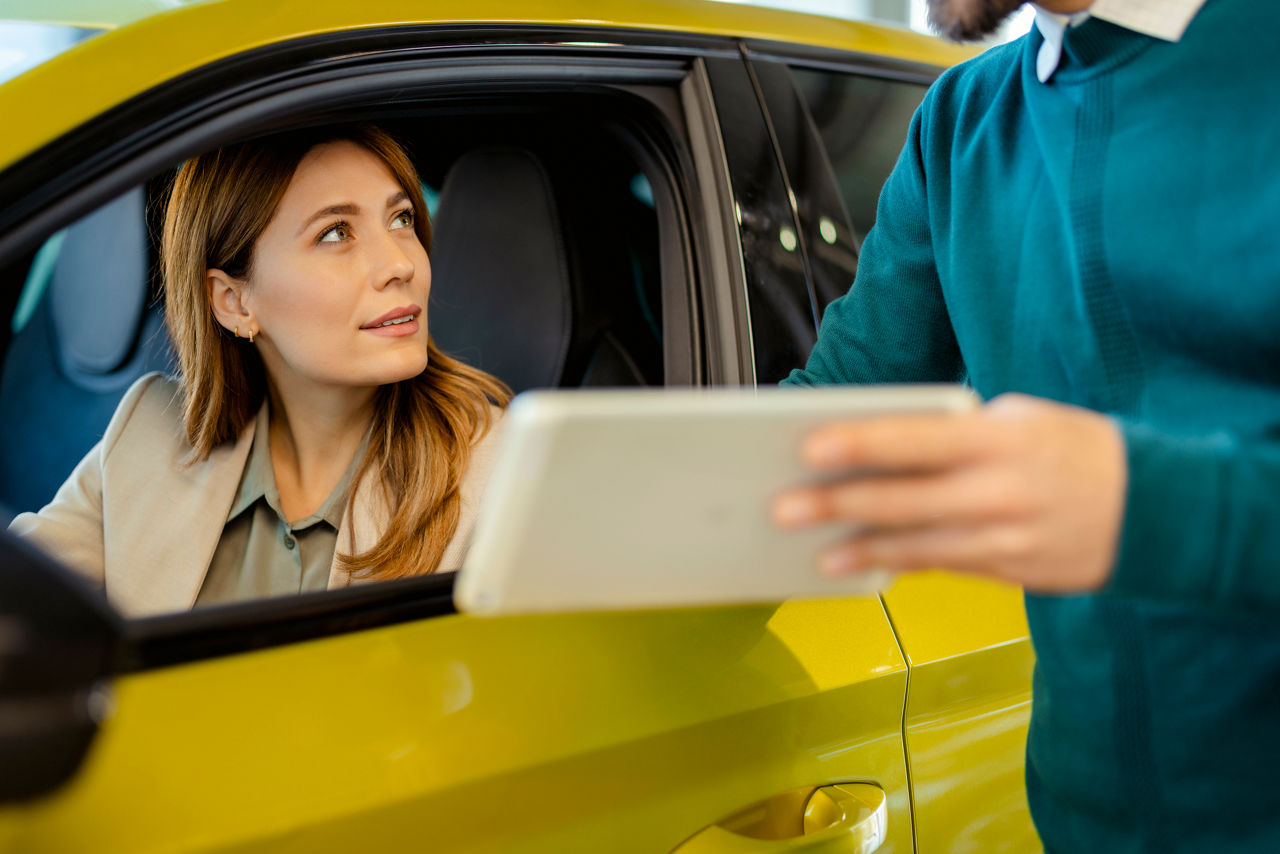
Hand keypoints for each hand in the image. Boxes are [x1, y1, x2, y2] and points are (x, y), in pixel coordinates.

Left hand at [770, 393, 1127, 592]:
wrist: (1159, 511)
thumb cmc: (1076, 451)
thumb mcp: (1022, 420)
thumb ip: (957, 433)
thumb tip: (885, 447)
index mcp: (999, 439)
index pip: (916, 439)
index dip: (860, 443)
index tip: (809, 445)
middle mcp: (998, 491)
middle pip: (902, 499)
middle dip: (836, 503)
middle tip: (783, 506)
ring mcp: (1003, 538)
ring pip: (915, 545)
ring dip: (859, 548)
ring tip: (816, 550)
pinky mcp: (1008, 572)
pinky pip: (940, 566)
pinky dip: (898, 565)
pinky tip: (862, 564)